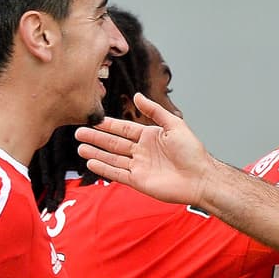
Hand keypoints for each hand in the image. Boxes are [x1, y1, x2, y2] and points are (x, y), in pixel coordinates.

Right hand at [75, 93, 213, 205]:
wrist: (200, 178)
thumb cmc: (192, 152)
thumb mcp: (175, 125)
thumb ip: (155, 111)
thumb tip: (137, 96)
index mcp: (150, 136)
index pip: (124, 129)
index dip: (109, 125)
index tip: (93, 120)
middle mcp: (142, 151)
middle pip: (114, 143)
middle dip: (97, 138)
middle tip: (78, 132)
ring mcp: (139, 166)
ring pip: (112, 158)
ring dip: (96, 153)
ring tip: (80, 148)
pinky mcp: (138, 181)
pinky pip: (117, 174)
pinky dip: (104, 169)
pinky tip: (91, 163)